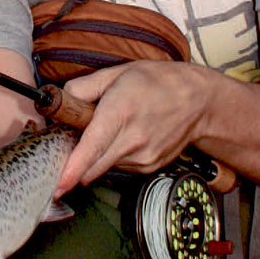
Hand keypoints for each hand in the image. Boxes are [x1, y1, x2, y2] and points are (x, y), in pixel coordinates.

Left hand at [56, 61, 237, 194]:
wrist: (200, 101)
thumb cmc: (160, 82)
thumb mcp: (118, 73)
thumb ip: (83, 87)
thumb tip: (60, 101)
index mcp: (120, 112)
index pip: (92, 147)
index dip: (73, 169)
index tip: (59, 185)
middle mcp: (133, 139)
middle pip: (92, 166)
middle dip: (76, 160)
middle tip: (79, 137)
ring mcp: (143, 156)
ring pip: (104, 166)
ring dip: (99, 154)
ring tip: (117, 128)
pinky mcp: (150, 166)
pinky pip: (120, 167)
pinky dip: (116, 155)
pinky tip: (131, 136)